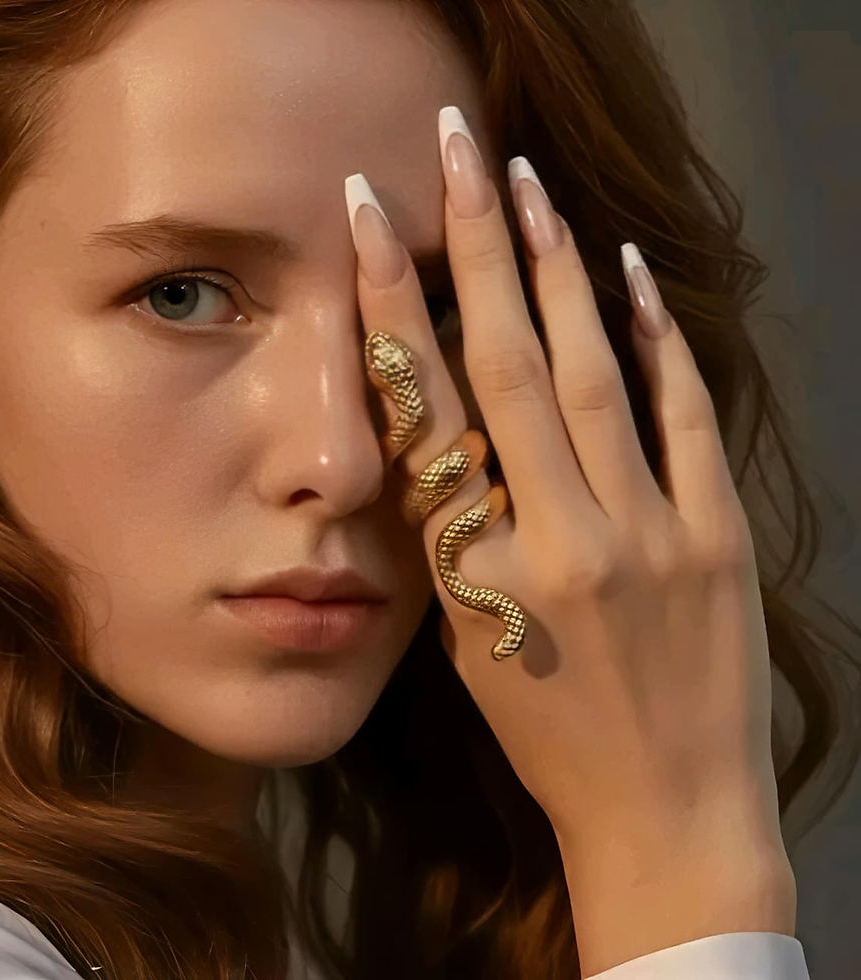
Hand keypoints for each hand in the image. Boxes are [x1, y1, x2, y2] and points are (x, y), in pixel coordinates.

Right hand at [346, 106, 785, 866]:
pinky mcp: (719, 535)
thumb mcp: (466, 637)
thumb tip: (437, 425)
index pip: (425, 409)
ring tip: (528, 185)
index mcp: (480, 570)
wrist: (667, 812)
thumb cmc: (550, 734)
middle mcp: (561, 536)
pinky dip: (655, 339)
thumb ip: (451, 530)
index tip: (373, 216)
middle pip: (505, 362)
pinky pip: (685, 416)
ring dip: (556, 269)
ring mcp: (650, 530)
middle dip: (477, 244)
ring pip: (591, 372)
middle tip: (459, 148)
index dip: (393, 305)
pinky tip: (625, 275)